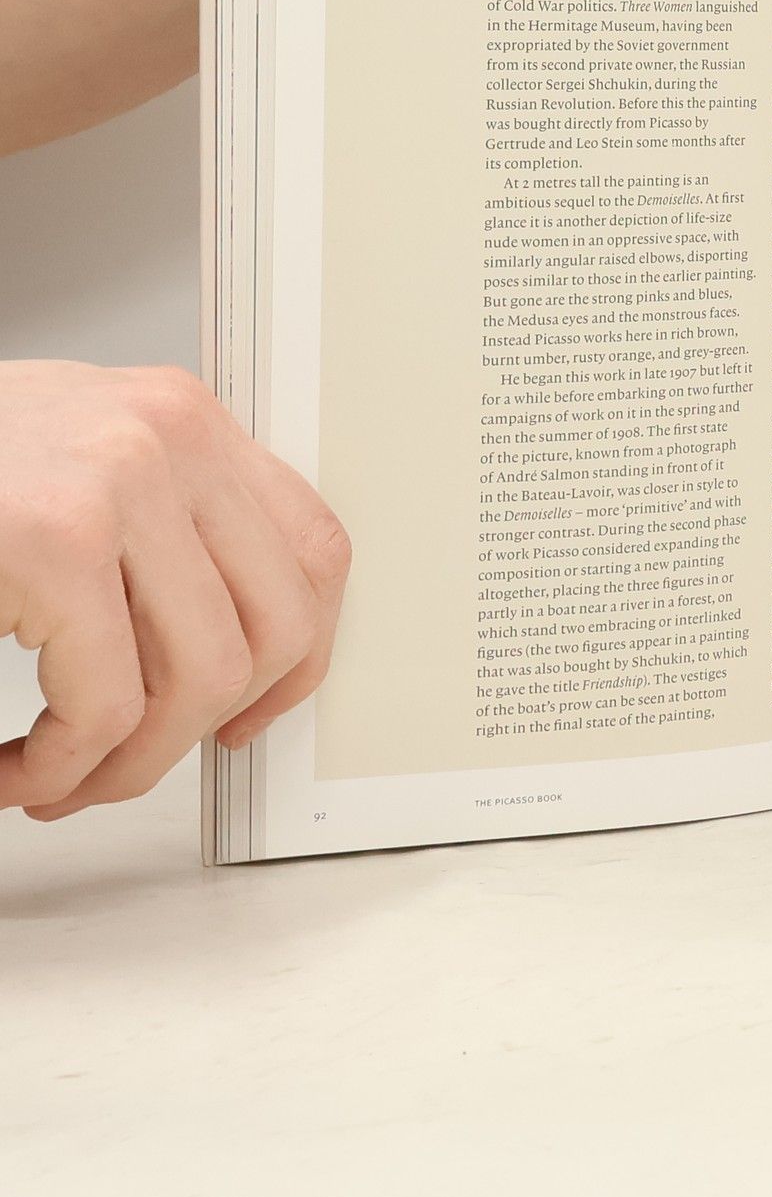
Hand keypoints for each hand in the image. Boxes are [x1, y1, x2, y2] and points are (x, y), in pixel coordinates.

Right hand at [0, 362, 349, 820]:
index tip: (246, 717)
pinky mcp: (54, 538)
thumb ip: (162, 538)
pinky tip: (10, 769)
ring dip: (125, 763)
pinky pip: (106, 702)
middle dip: (197, 731)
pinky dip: (59, 768)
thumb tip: (243, 665)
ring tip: (56, 775)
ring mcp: (117, 479)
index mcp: (185, 421)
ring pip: (203, 678)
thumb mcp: (73, 475)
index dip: (298, 660)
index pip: (315, 552)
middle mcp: (168, 435)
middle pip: (273, 627)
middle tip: (119, 765)